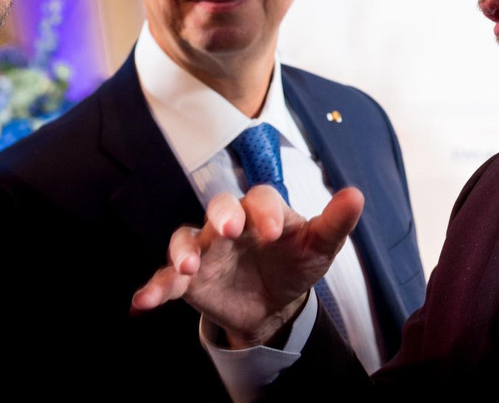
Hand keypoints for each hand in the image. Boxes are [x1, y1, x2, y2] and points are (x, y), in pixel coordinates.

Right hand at [131, 184, 363, 347]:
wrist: (275, 303)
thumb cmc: (296, 264)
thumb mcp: (319, 248)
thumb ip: (335, 223)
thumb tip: (356, 195)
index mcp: (263, 210)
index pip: (261, 198)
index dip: (265, 211)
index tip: (274, 232)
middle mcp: (229, 223)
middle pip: (219, 207)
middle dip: (221, 216)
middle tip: (227, 229)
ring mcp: (205, 249)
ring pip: (186, 238)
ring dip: (183, 249)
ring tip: (185, 266)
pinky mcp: (188, 278)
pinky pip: (166, 279)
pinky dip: (153, 288)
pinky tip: (141, 303)